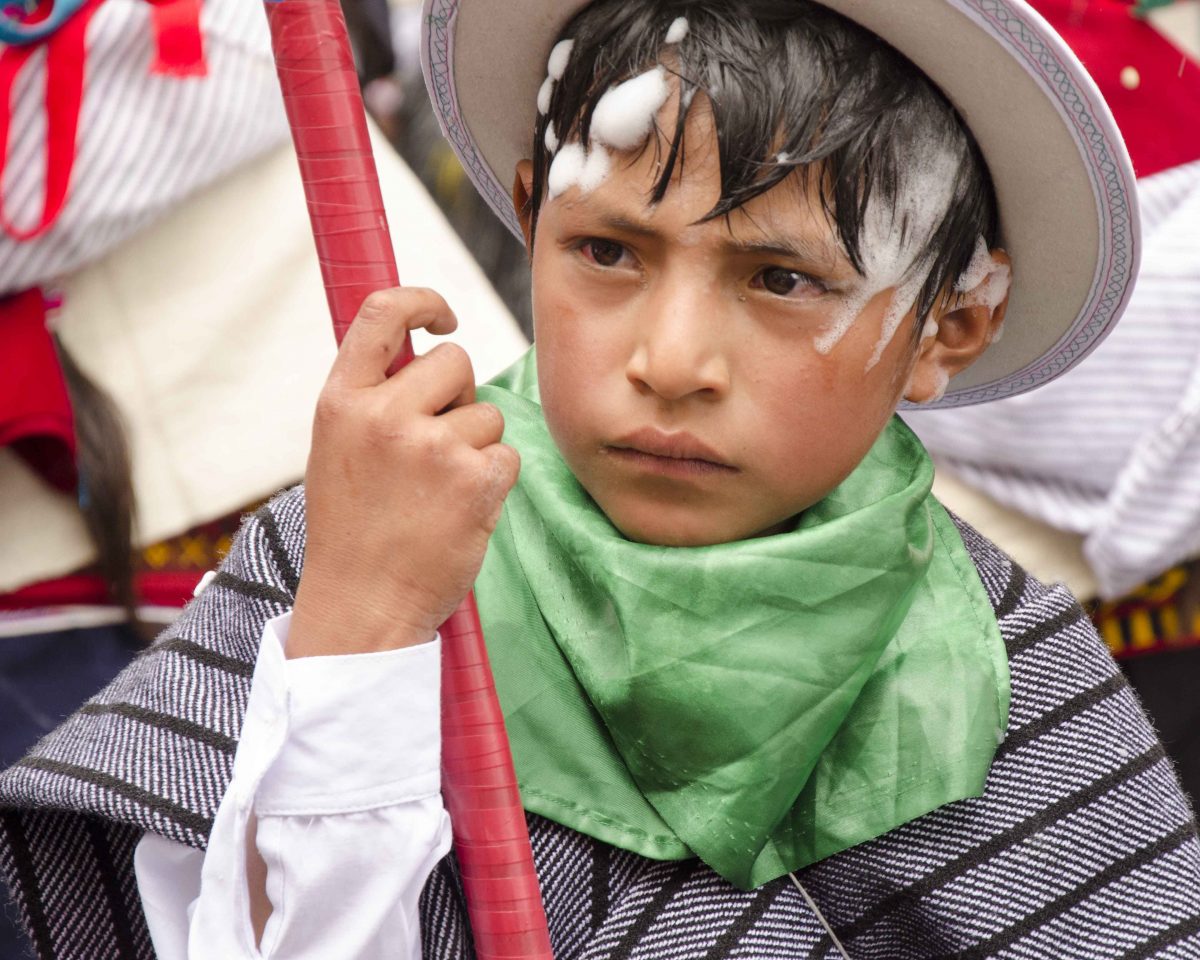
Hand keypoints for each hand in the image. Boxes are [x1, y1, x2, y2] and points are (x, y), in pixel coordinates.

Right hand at [287, 288, 519, 657]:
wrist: (361, 606)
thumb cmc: (353, 530)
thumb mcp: (338, 449)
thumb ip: (373, 398)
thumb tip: (423, 351)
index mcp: (342, 401)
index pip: (382, 312)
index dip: (423, 301)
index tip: (444, 318)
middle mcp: (385, 415)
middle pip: (457, 363)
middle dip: (459, 397)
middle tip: (435, 448)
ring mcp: (432, 447)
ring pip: (488, 415)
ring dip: (476, 448)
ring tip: (438, 492)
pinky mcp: (474, 480)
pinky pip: (507, 455)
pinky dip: (494, 482)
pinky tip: (460, 511)